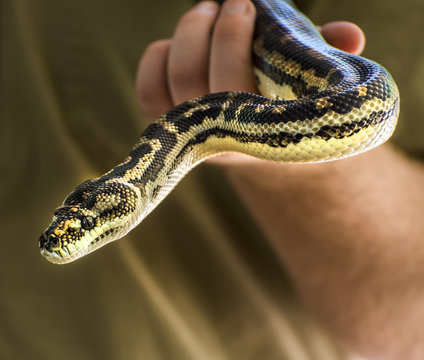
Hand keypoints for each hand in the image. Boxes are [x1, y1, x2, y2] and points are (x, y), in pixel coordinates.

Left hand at [135, 0, 365, 164]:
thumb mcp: (308, 86)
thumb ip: (327, 59)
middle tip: (229, 3)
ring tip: (206, 10)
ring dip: (185, 34)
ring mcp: (188, 131)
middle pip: (191, 77)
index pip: (229, 86)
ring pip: (170, 78)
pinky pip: (146, 89)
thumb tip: (352, 35)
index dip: (231, 40)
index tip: (246, 3)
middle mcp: (215, 137)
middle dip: (209, 30)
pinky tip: (176, 41)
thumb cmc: (285, 103)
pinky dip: (156, 57)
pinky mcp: (165, 122)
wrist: (257, 139)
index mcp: (253, 132)